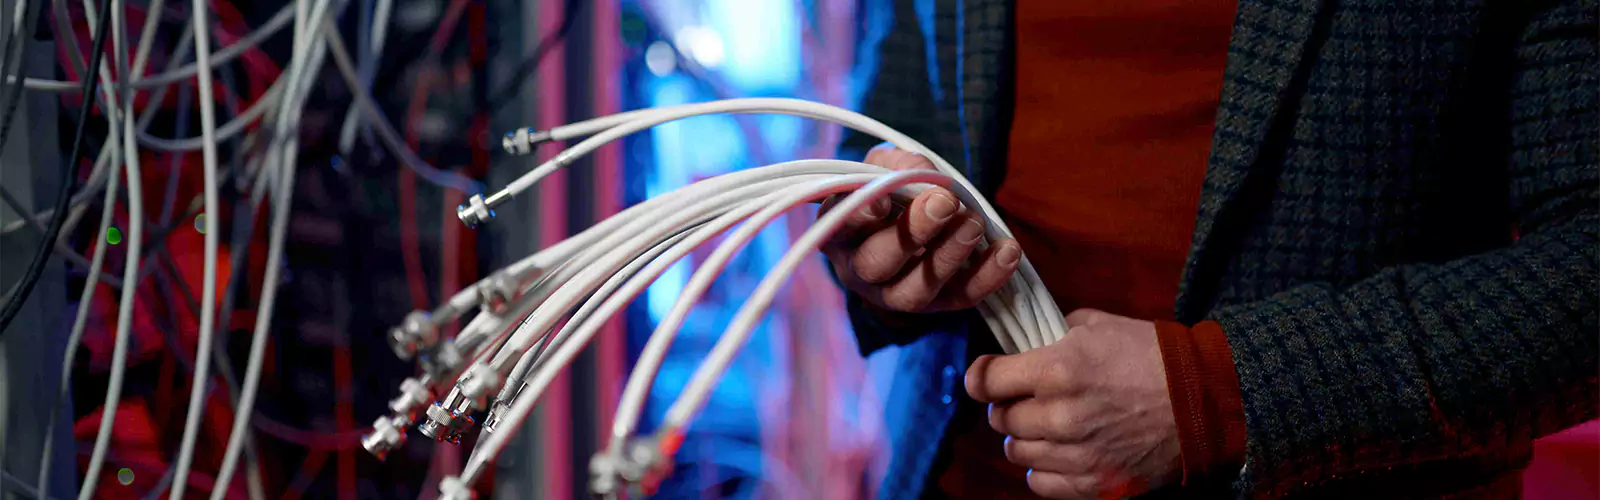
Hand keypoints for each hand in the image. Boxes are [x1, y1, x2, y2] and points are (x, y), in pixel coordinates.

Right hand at [821, 144, 1022, 312]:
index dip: (860, 216)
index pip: (841, 227)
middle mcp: (859, 270)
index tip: (882, 198)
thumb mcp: (885, 166)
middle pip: (877, 264)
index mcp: (839, 231)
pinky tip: (1007, 250)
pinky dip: (987, 277)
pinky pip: (959, 298)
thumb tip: (925, 174)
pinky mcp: (935, 306)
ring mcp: (895, 294)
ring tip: (974, 223)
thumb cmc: (890, 189)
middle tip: (945, 202)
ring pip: (916, 290)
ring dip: (948, 257)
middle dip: (913, 233)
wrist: (915, 216)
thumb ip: (897, 164)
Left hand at [965, 309, 1181, 498]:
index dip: (982, 376)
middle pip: (1001, 420)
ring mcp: (1077, 455)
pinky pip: (1040, 483)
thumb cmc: (1152, 356)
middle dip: (1009, 406)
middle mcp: (1060, 416)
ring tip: (1046, 426)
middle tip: (1027, 399)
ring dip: (1026, 438)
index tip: (987, 376)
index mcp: (1057, 371)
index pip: (986, 381)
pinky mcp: (1094, 483)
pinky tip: (1058, 452)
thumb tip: (1027, 344)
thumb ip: (1054, 333)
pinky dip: (1043, 469)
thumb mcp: (1099, 325)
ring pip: (1018, 452)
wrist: (1203, 399)